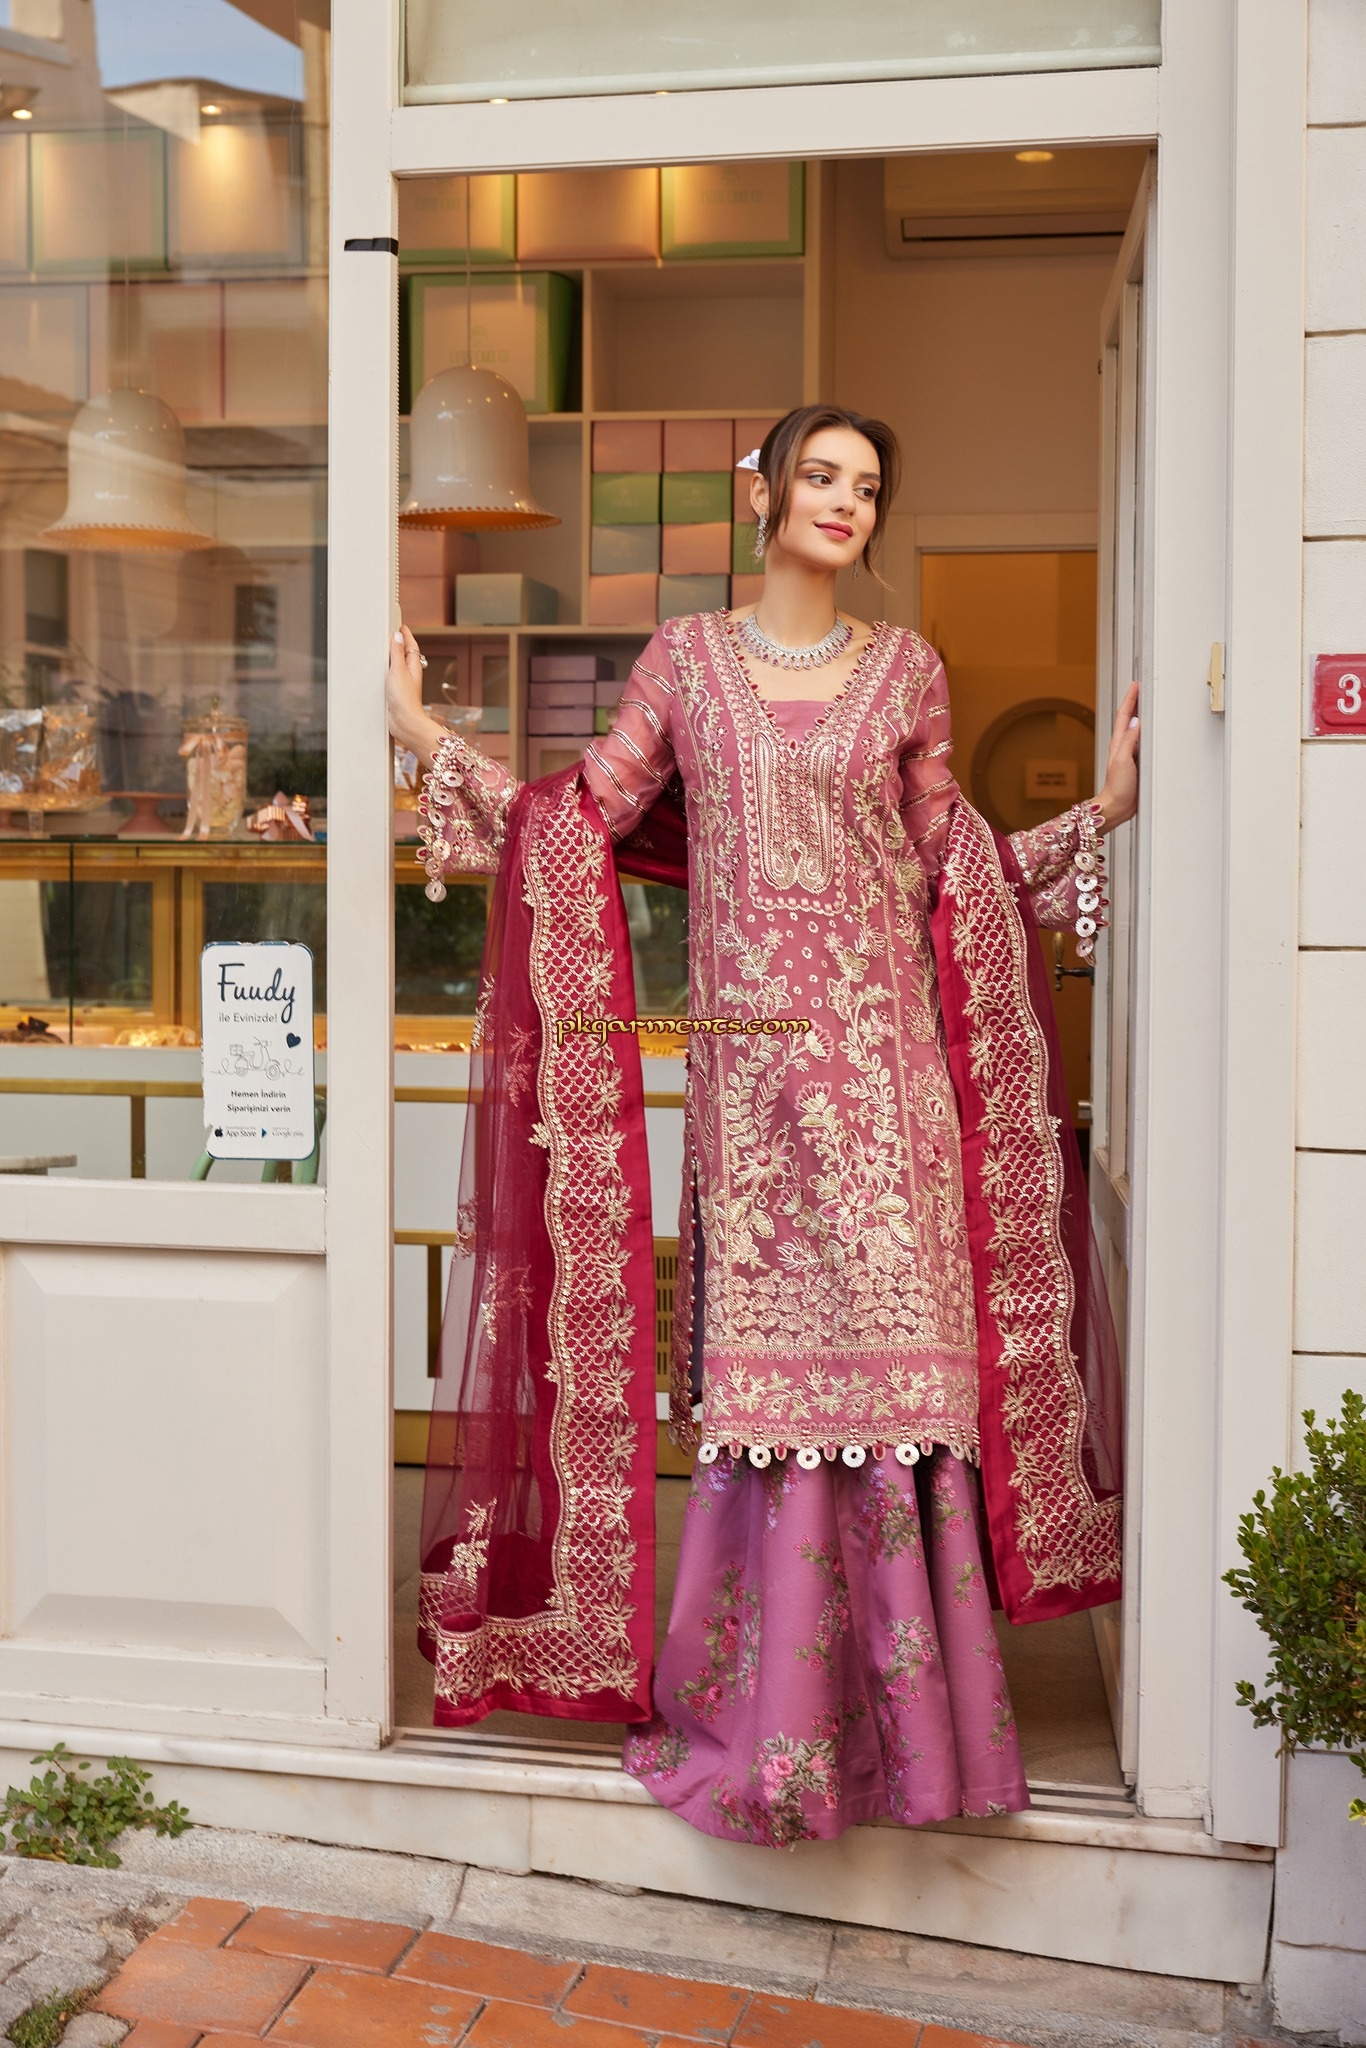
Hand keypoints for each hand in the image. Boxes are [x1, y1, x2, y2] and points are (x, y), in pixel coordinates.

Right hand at [386, 625, 441, 763]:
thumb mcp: (398, 670)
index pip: (411, 646)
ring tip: (388, 649)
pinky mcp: (397, 693)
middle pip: (407, 654)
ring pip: (400, 665)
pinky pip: (393, 676)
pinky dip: (389, 670)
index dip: (406, 635)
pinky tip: (383, 672)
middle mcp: (411, 674)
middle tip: (395, 634)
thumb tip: (398, 636)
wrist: (404, 721)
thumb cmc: (405, 699)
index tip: (402, 626)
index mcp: (413, 666)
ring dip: (395, 656)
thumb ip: (397, 653)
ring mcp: (404, 684)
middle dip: (402, 644)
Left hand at [1095, 682, 1139, 830]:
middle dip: (1135, 702)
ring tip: (1147, 703)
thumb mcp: (1123, 760)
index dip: (1130, 699)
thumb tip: (1137, 722)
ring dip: (1141, 715)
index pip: (1125, 715)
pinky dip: (1148, 733)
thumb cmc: (1117, 787)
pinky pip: (1143, 742)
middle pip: (1130, 718)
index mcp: (1119, 743)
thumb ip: (1130, 741)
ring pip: (1137, 729)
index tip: (1135, 685)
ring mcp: (1131, 754)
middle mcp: (1124, 746)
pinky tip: (1152, 731)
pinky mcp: (1137, 763)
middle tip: (1141, 688)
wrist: (1117, 807)